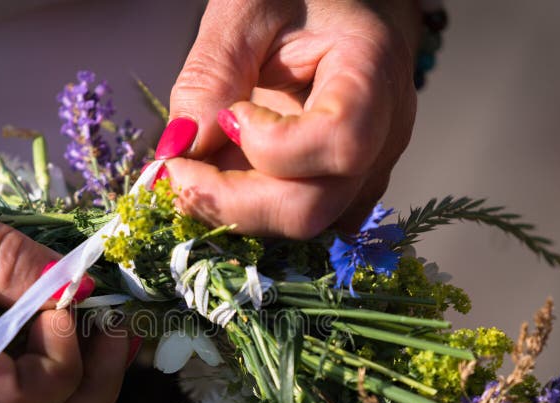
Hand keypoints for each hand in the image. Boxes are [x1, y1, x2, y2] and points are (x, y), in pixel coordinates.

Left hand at [162, 0, 419, 237]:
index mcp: (373, 75)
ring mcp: (367, 170)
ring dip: (235, 208)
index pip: (340, 143)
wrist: (338, 6)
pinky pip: (298, 219)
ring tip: (197, 167)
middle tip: (176, 170)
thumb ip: (211, 74)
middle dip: (231, 201)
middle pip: (313, 207)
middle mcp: (384, 136)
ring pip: (302, 224)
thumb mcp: (244, 10)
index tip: (227, 117)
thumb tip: (181, 149)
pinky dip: (251, 210)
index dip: (270, 148)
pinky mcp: (343, 189)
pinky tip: (224, 177)